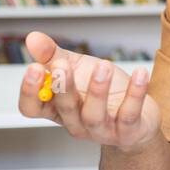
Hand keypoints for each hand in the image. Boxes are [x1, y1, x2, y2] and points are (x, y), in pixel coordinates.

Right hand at [17, 31, 160, 149]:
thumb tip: (32, 38)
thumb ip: (53, 55)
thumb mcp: (77, 68)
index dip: (29, 91)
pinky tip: (140, 73)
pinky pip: (129, 114)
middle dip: (62, 86)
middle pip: (64, 108)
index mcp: (57, 109)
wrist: (139, 118)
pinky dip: (136, 93)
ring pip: (94, 115)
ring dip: (97, 90)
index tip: (34, 67)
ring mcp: (102, 131)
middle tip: (61, 65)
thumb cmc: (104, 92)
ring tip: (103, 65)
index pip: (32, 108)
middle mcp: (76, 123)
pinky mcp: (128, 132)